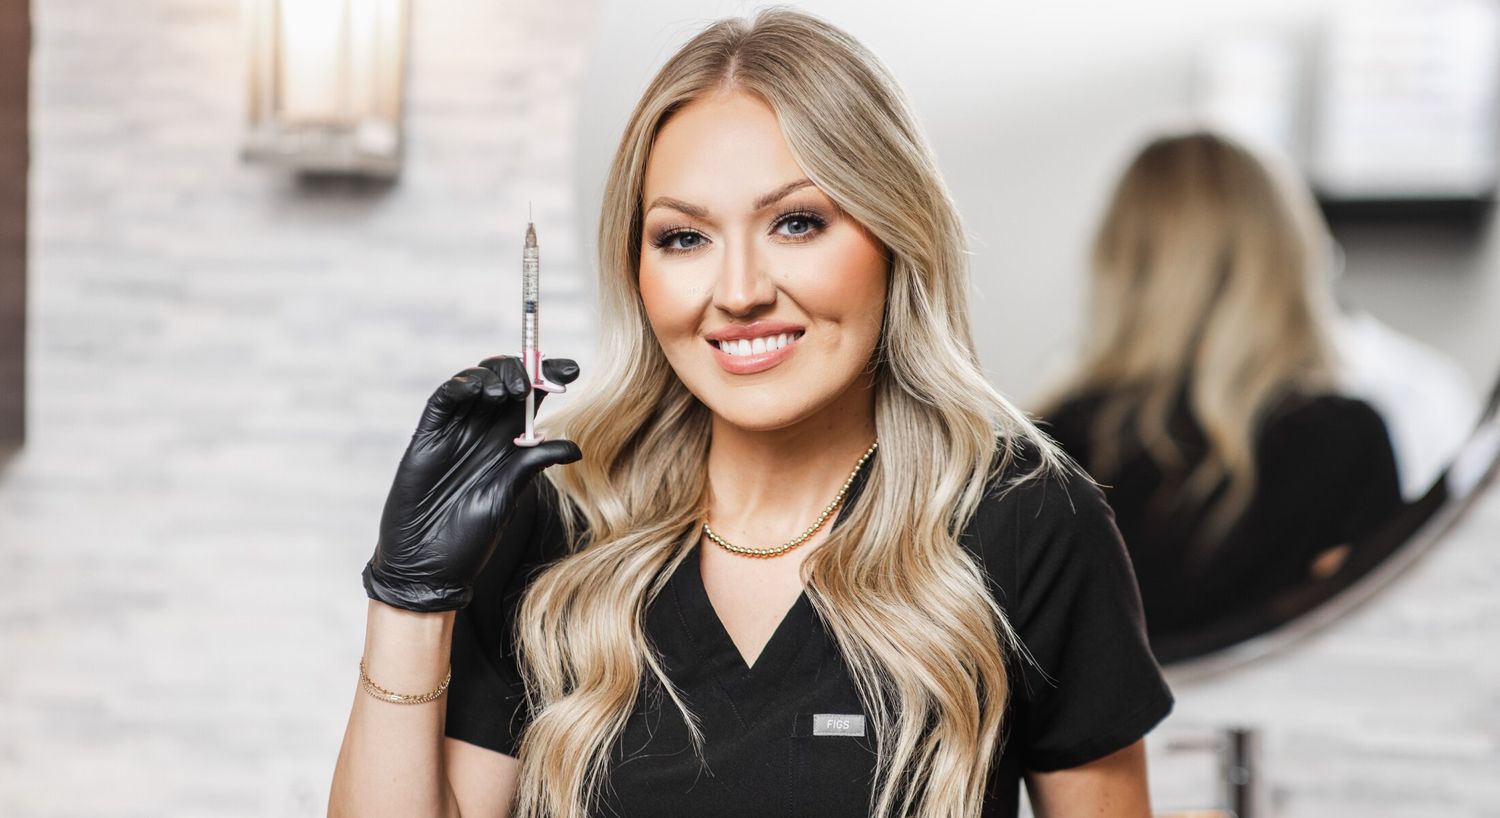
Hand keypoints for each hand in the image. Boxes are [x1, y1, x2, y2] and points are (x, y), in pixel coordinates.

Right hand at [362, 355, 581, 611]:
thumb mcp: (508, 495)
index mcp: (510, 442)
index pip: (533, 397)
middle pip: (505, 380)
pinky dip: (460, 386)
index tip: (571, 371)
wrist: (428, 562)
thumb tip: (575, 448)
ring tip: (510, 393)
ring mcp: (456, 430)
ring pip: (476, 381)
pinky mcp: (429, 435)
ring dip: (495, 375)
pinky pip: (444, 399)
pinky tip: (477, 390)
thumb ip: (532, 464)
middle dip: (524, 370)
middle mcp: (485, 430)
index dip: (550, 376)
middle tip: (536, 383)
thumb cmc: (471, 534)